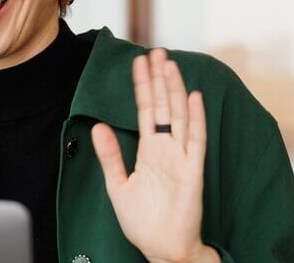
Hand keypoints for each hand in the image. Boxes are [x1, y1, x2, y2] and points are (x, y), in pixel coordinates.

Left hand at [90, 49, 217, 262]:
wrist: (163, 249)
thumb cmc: (144, 222)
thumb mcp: (119, 185)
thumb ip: (110, 155)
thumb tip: (98, 126)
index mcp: (149, 152)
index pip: (145, 111)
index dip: (142, 87)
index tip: (138, 62)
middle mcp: (167, 150)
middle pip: (162, 107)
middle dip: (158, 79)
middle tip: (155, 51)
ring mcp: (181, 159)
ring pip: (178, 116)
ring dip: (174, 90)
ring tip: (169, 64)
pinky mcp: (193, 172)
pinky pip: (195, 141)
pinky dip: (195, 119)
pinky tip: (193, 97)